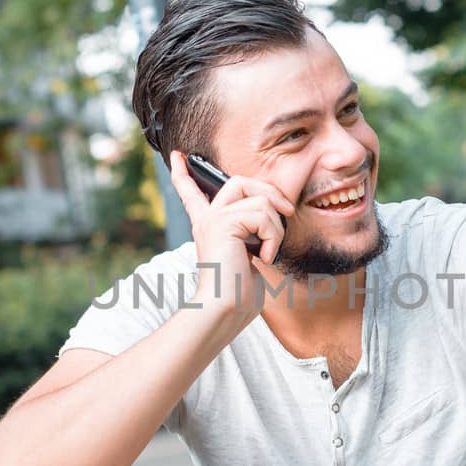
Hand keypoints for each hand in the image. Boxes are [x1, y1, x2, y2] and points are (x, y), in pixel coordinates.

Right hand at [168, 151, 294, 318]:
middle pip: (238, 181)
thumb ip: (255, 232)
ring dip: (275, 226)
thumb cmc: (240, 293)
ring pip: (258, 199)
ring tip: (267, 251)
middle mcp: (207, 219)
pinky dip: (272, 237)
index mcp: (210, 227)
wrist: (225, 309)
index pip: (192, 193)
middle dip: (269, 191)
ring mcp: (213, 219)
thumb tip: (278, 213)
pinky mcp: (222, 224)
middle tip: (287, 211)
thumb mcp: (250, 255)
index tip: (178, 155)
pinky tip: (263, 257)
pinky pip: (262, 215)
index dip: (184, 174)